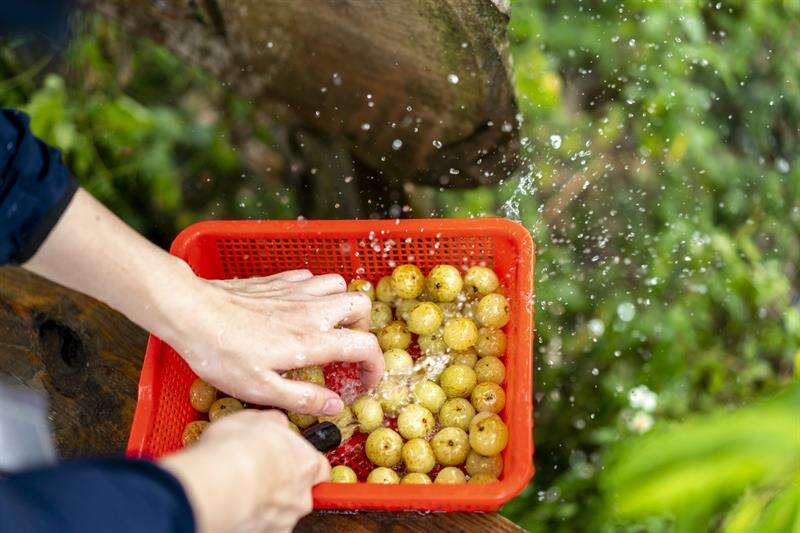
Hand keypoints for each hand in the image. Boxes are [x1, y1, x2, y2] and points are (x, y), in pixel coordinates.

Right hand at [160, 410, 328, 532]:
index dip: (303, 461)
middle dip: (282, 483)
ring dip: (265, 501)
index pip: (319, 466)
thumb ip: (273, 423)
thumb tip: (275, 421)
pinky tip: (235, 504)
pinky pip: (261, 524)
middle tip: (260, 473)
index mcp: (307, 463)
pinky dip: (251, 516)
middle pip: (299, 490)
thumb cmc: (239, 450)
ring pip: (279, 510)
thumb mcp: (258, 419)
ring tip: (241, 489)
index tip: (291, 458)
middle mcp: (301, 495)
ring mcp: (283, 518)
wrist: (218, 484)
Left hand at [167, 267, 382, 415]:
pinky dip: (316, 292)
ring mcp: (295, 290)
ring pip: (339, 284)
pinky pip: (311, 278)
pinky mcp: (277, 280)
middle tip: (346, 349)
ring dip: (342, 304)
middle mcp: (311, 310)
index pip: (365, 345)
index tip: (365, 381)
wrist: (190, 312)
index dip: (375, 365)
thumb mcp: (260, 389)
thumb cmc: (222, 353)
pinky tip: (298, 309)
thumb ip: (303, 397)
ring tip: (327, 327)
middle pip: (361, 304)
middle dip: (363, 328)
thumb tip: (336, 405)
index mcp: (311, 340)